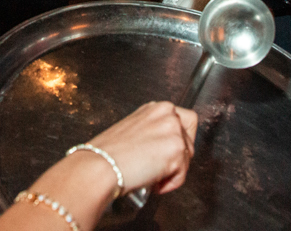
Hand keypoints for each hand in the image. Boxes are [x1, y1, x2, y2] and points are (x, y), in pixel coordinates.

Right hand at [81, 102, 196, 195]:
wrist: (101, 164)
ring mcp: (174, 131)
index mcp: (157, 108)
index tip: (169, 152)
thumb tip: (162, 146)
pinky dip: (170, 184)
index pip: (185, 121)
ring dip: (172, 171)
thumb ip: (153, 131)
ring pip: (186, 158)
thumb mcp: (133, 128)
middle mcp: (168, 114)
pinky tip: (152, 182)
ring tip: (151, 176)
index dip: (179, 140)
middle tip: (159, 168)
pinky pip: (182, 174)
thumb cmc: (108, 152)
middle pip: (189, 140)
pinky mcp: (177, 151)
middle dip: (177, 158)